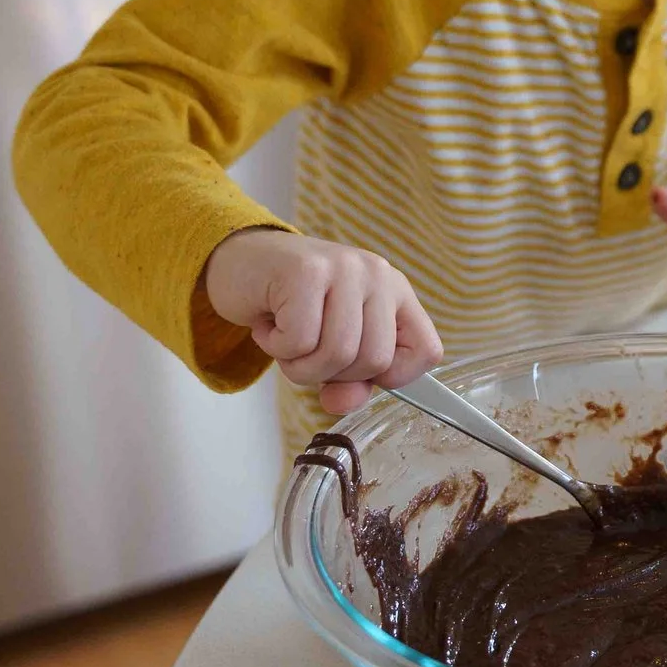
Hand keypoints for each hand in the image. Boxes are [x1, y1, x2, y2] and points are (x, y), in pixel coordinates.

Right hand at [203, 228, 442, 414]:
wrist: (239, 264)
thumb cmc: (290, 308)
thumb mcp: (330, 348)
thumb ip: (350, 382)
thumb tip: (344, 402)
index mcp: (395, 292)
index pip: (427, 352)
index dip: (392, 379)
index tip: (358, 373)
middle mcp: (377, 274)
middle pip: (375, 361)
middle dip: (331, 373)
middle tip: (306, 347)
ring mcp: (344, 268)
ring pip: (337, 354)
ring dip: (299, 364)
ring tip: (285, 337)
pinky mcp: (305, 271)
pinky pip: (299, 341)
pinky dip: (276, 346)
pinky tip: (269, 322)